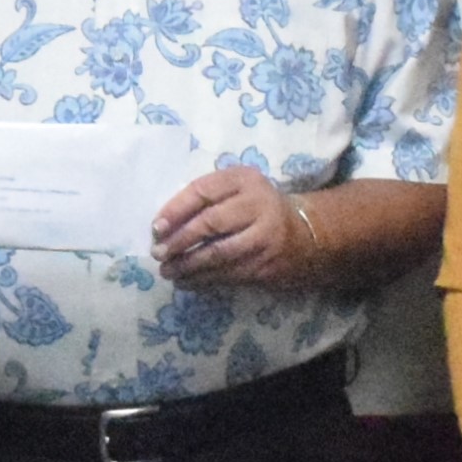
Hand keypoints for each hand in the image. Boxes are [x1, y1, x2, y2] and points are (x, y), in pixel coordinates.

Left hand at [148, 167, 314, 288]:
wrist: (305, 234)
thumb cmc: (257, 208)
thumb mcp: (237, 190)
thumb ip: (207, 198)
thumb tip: (163, 226)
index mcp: (245, 180)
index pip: (203, 191)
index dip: (176, 209)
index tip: (156, 228)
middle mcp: (258, 205)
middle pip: (211, 223)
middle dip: (180, 240)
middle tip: (158, 253)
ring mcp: (265, 237)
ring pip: (218, 254)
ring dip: (188, 266)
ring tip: (168, 271)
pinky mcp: (267, 265)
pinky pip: (228, 274)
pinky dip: (203, 280)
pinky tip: (187, 282)